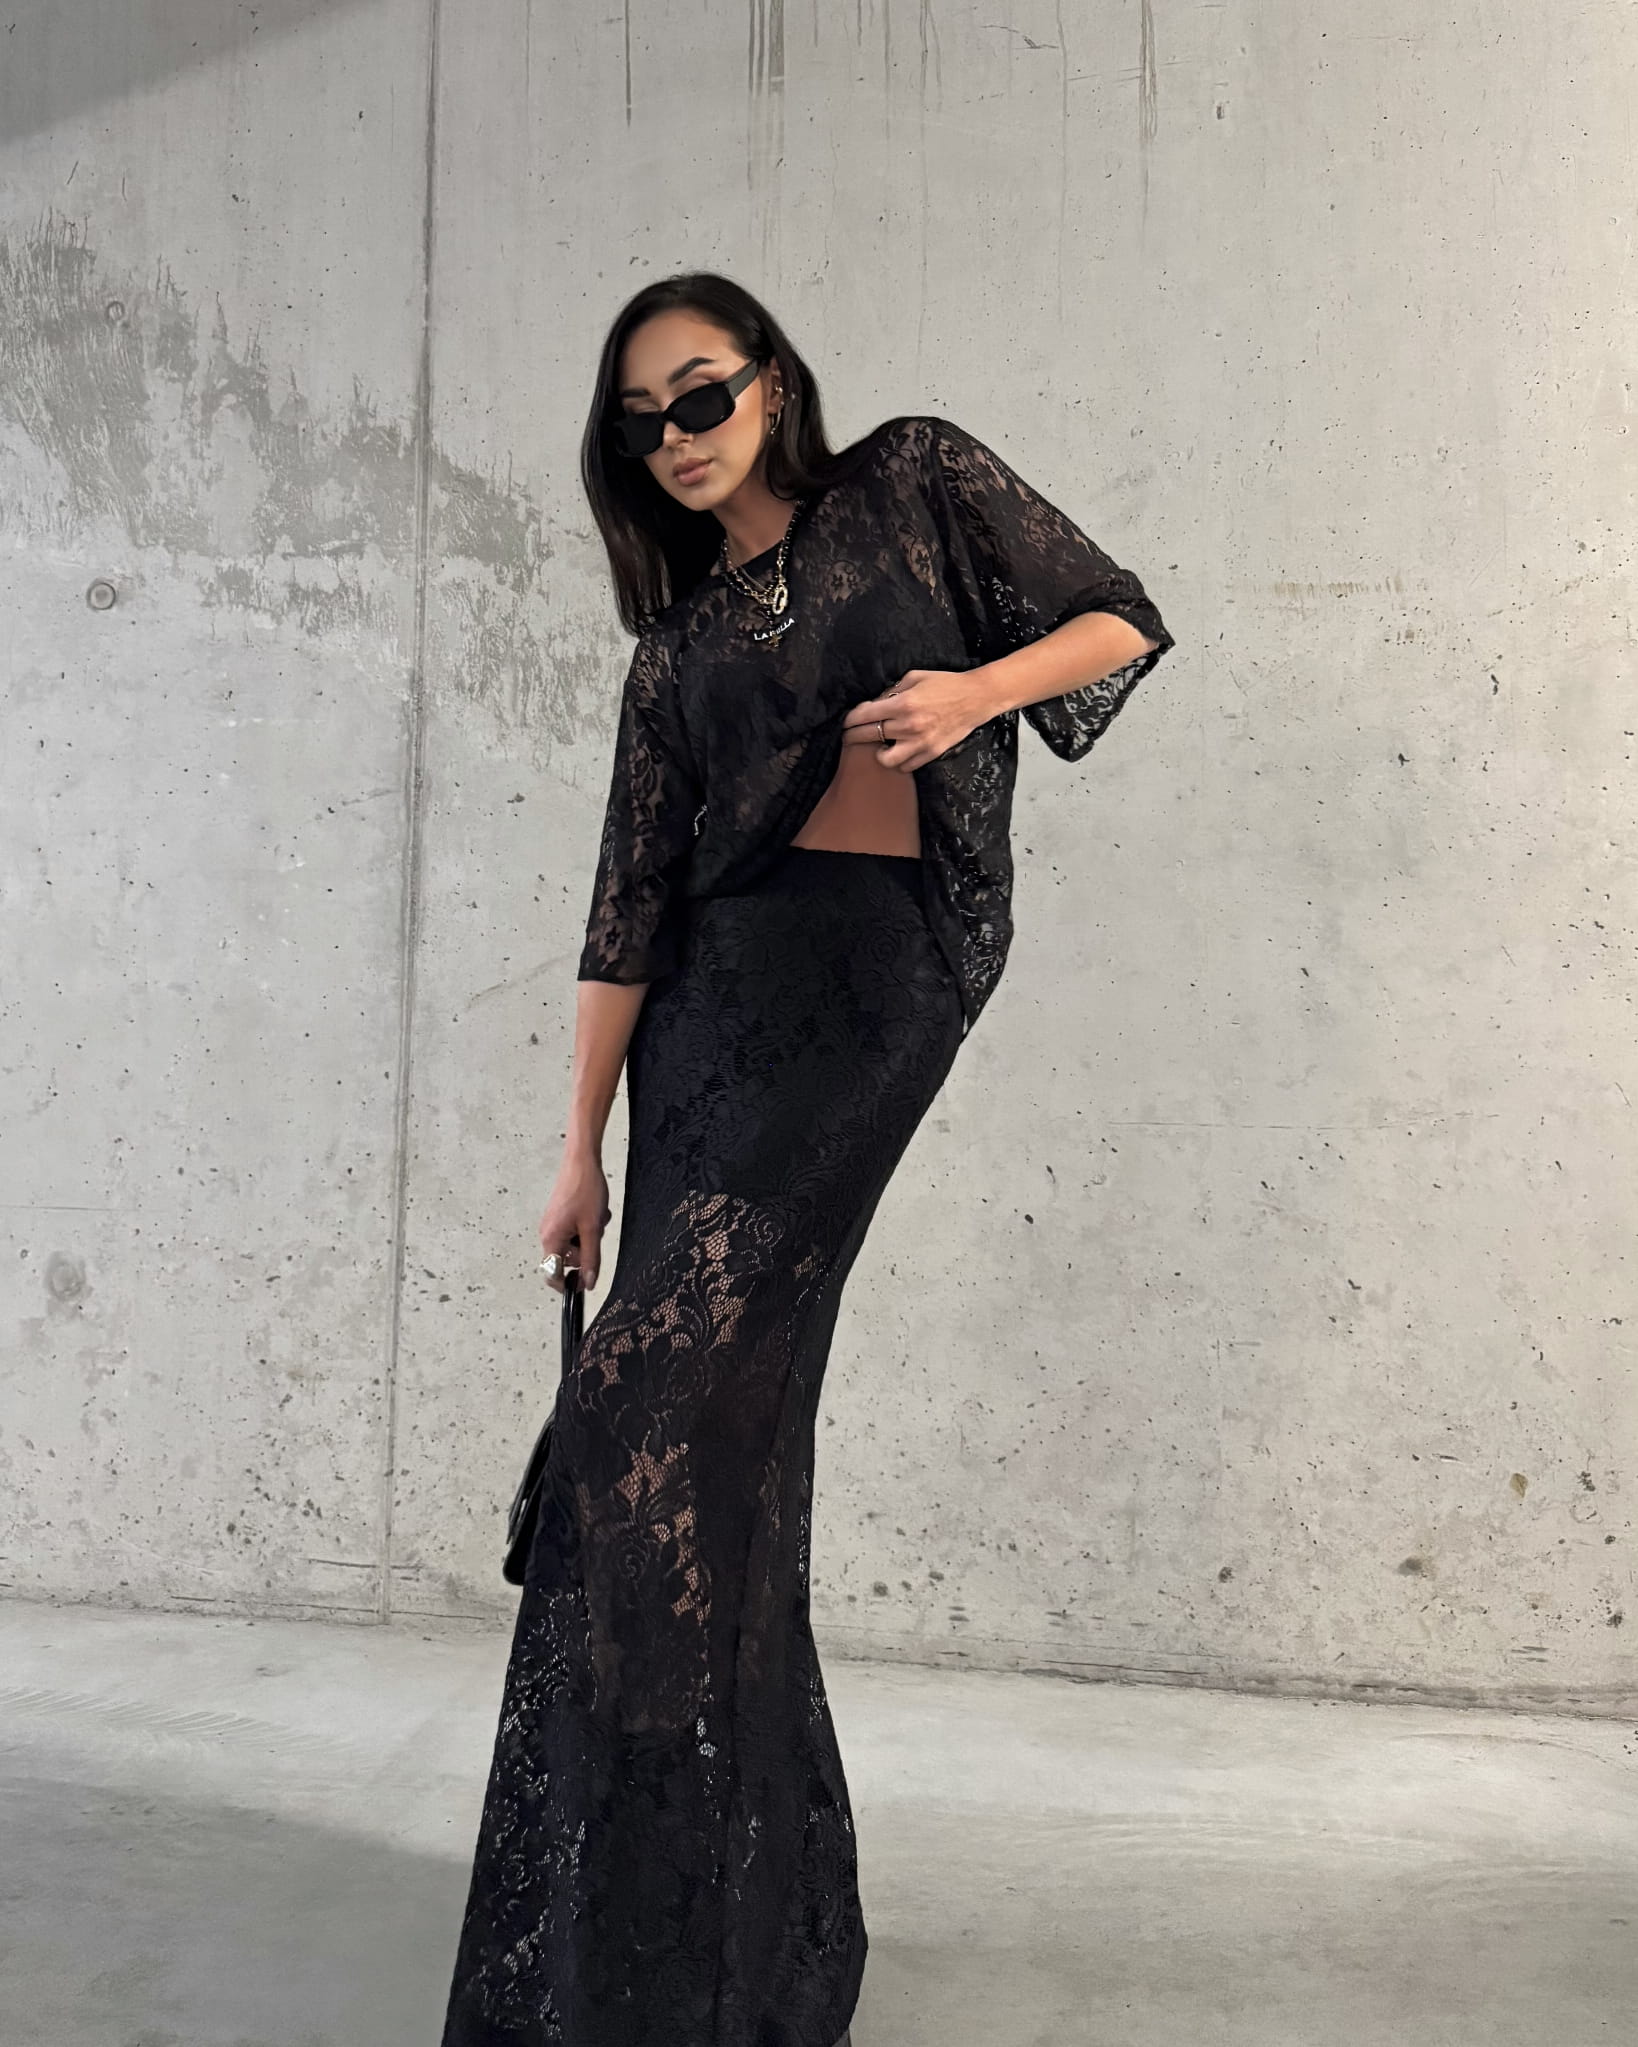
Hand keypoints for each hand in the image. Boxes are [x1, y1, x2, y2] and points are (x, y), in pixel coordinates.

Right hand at [539, 1149, 611, 1292]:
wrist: (581, 1161)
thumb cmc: (585, 1190)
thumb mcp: (592, 1229)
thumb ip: (591, 1258)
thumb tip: (589, 1283)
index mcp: (550, 1238)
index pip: (552, 1274)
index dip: (568, 1283)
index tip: (584, 1284)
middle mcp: (546, 1232)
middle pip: (566, 1259)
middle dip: (585, 1251)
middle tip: (596, 1233)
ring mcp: (552, 1223)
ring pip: (573, 1243)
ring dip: (589, 1236)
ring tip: (597, 1219)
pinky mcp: (559, 1215)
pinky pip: (574, 1231)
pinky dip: (587, 1226)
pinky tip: (595, 1212)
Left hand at [840, 669, 988, 771]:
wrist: (975, 698)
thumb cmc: (945, 684)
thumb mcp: (914, 677)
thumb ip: (893, 689)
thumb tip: (876, 702)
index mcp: (902, 704)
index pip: (865, 715)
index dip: (850, 719)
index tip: (846, 721)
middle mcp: (908, 725)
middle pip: (869, 736)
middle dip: (853, 736)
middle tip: (848, 736)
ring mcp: (920, 742)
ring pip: (885, 759)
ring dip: (878, 753)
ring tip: (878, 747)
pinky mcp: (931, 753)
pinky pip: (906, 766)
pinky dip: (899, 761)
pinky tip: (898, 752)